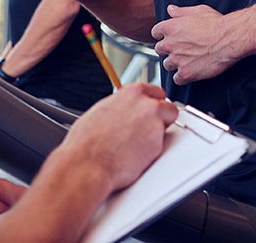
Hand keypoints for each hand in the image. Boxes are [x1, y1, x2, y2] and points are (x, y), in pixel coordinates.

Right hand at [61, 82, 177, 191]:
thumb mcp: (101, 110)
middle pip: (168, 107)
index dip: (152, 104)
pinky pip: (161, 146)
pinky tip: (135, 155)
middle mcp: (146, 104)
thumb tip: (123, 110)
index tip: (150, 111)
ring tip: (137, 145)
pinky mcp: (158, 144)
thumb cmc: (87, 141)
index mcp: (132, 92)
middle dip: (161, 118)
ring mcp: (155, 124)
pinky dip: (152, 151)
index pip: (156, 92)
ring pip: (167, 127)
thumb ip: (120, 106)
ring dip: (158, 134)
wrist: (87, 163)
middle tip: (147, 129)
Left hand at [152, 4, 241, 84]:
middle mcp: (169, 44)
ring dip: (175, 64)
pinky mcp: (185, 74)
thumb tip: (171, 9)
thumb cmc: (216, 24)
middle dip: (168, 50)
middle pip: (159, 50)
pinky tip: (191, 72)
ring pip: (167, 65)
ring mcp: (177, 60)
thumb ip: (181, 12)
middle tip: (180, 49)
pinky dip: (182, 77)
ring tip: (187, 60)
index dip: (163, 35)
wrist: (229, 39)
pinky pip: (177, 79)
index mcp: (169, 27)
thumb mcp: (198, 11)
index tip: (170, 38)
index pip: (155, 33)